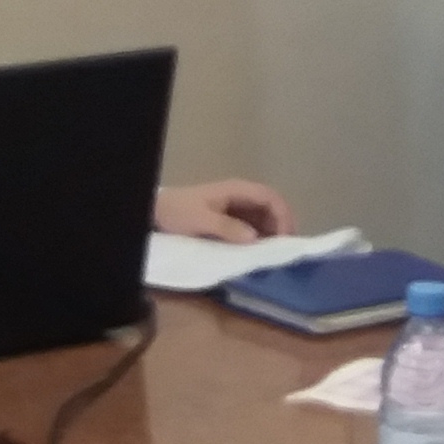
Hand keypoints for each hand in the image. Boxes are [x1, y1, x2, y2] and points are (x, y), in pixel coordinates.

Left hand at [152, 179, 291, 242]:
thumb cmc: (179, 212)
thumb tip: (254, 238)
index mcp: (237, 190)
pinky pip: (253, 225)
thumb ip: (227, 228)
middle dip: (282, 224)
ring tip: (275, 253)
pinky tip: (260, 251)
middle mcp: (240, 196)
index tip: (284, 237)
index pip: (270, 197)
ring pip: (264, 217)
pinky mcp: (230, 218)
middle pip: (271, 206)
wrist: (157, 212)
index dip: (282, 215)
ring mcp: (236, 207)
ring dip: (272, 232)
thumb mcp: (202, 220)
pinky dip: (261, 236)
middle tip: (285, 249)